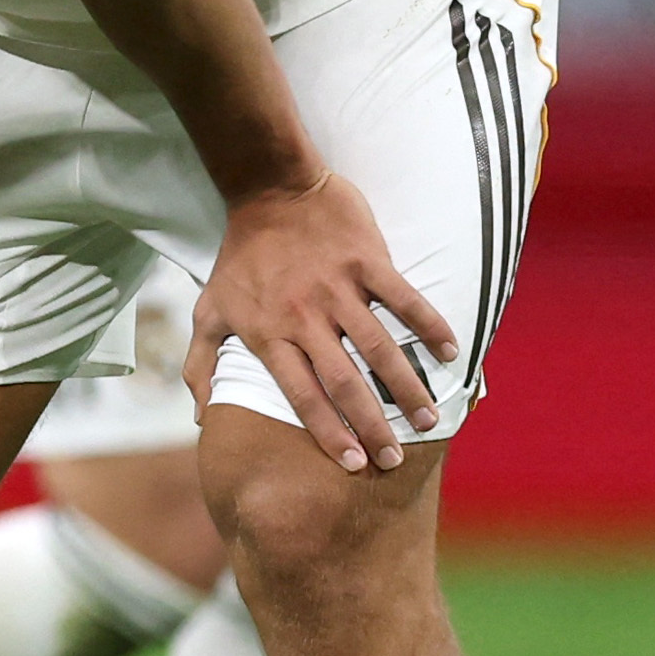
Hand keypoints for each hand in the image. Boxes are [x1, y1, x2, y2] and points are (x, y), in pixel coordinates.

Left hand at [190, 171, 452, 473]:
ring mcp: (337, 289)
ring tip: (428, 419)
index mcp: (269, 334)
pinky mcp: (366, 261)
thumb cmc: (239, 257)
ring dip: (406, 386)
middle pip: (343, 382)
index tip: (354, 465)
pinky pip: (404, 299)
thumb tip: (202, 414)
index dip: (328, 433)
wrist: (267, 190)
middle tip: (396, 458)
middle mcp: (304, 318)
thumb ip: (202, 364)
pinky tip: (452, 353)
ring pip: (379, 347)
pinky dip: (430, 325)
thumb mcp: (209, 309)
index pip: (301, 395)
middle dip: (372, 425)